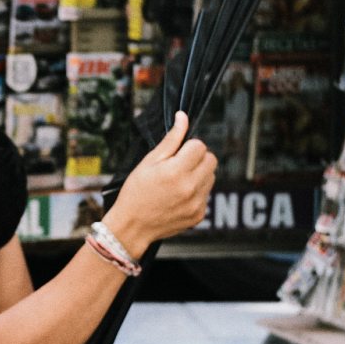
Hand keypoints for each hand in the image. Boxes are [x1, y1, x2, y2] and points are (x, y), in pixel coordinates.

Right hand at [105, 111, 216, 257]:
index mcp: (176, 171)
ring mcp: (197, 203)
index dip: (188, 146)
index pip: (200, 146)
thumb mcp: (149, 162)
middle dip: (198, 158)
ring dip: (199, 174)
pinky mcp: (199, 215)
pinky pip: (207, 194)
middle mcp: (190, 187)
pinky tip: (179, 196)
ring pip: (211, 177)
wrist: (133, 226)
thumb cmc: (136, 191)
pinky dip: (197, 192)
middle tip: (179, 165)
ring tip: (178, 182)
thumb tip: (182, 117)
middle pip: (211, 159)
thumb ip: (171, 139)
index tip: (176, 154)